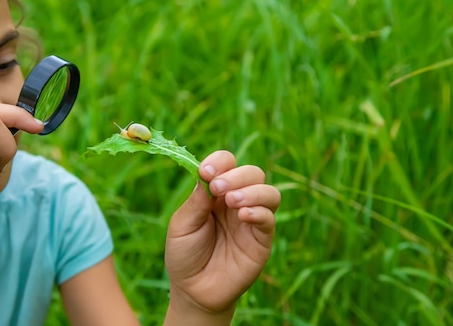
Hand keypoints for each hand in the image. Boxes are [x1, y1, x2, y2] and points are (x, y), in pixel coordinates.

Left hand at [165, 150, 279, 315]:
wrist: (193, 290)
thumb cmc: (184, 254)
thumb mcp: (182, 224)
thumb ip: (197, 201)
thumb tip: (207, 175)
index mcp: (215, 193)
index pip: (227, 164)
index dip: (219, 162)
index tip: (206, 171)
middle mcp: (236, 202)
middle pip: (252, 173)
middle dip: (237, 175)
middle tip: (218, 188)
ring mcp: (251, 220)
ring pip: (268, 192)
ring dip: (252, 190)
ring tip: (232, 201)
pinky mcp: (261, 240)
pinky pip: (270, 219)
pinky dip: (259, 211)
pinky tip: (242, 215)